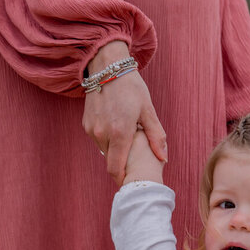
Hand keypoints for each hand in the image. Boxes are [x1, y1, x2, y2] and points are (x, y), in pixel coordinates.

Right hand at [82, 41, 166, 184]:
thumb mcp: (148, 111)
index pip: (116, 168)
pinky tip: (116, 125)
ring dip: (114, 149)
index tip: (130, 181)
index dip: (122, 179)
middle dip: (121, 164)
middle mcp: (102, 134)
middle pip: (111, 161)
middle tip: (133, 159)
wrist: (108, 68)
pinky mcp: (86, 124)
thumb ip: (156, 136)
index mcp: (120, 133)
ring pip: (104, 150)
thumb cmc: (132, 88)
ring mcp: (91, 129)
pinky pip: (98, 139)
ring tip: (126, 136)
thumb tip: (163, 158)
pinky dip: (107, 138)